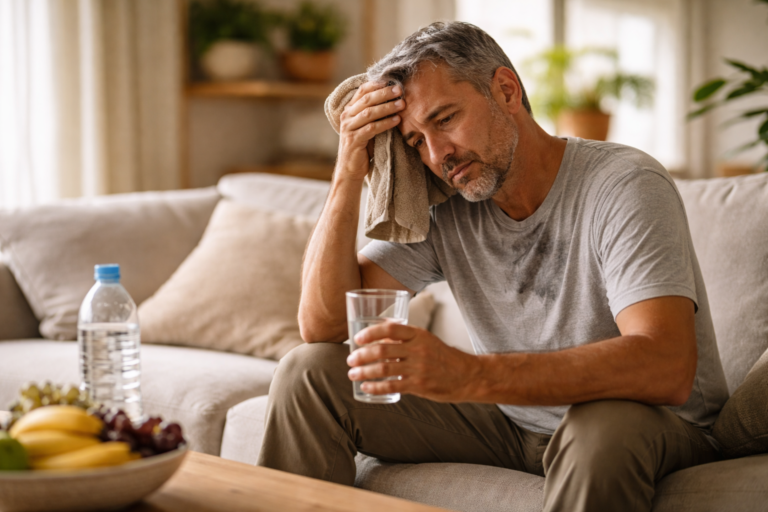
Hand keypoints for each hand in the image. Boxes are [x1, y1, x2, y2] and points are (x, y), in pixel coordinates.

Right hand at [337, 82, 405, 181]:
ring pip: (369, 113)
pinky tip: (397, 120)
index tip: (393, 81)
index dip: (377, 84)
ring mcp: (348, 128)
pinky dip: (385, 123)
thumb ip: (374, 113)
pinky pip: (371, 128)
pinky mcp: (353, 140)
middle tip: (400, 90)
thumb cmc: (363, 146)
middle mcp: (346, 117)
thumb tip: (394, 98)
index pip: (362, 91)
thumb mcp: (366, 126)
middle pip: (367, 99)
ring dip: (387, 107)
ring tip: (402, 104)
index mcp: (349, 110)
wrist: (351, 169)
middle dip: (385, 93)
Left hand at [346, 322, 478, 401]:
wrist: (467, 376)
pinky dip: (375, 386)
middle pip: (382, 350)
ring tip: (353, 374)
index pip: (390, 329)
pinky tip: (366, 388)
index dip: (371, 333)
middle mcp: (418, 350)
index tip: (357, 338)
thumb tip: (380, 332)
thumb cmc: (443, 357)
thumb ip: (405, 337)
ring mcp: (419, 368)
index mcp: (419, 335)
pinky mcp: (419, 385)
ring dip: (364, 372)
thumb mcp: (426, 340)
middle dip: (362, 355)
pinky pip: (392, 385)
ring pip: (384, 368)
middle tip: (351, 360)